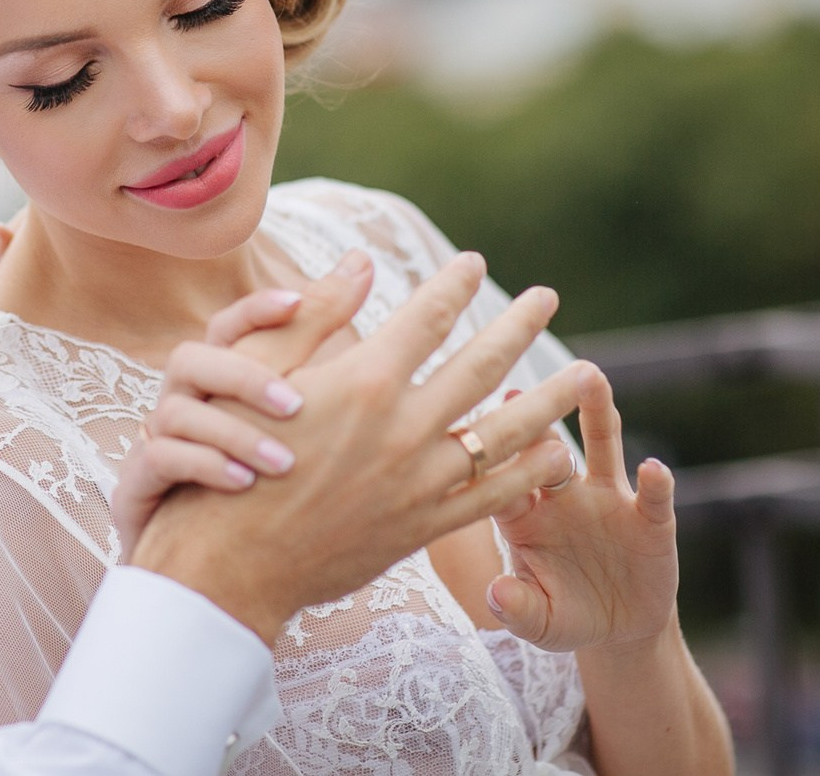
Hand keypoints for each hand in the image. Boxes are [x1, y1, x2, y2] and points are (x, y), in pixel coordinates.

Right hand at [111, 291, 310, 560]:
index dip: (257, 308)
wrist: (206, 567)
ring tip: (285, 462)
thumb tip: (365, 261)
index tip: (295, 302)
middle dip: (244, 376)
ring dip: (233, 433)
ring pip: (176, 412)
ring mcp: (159, 440)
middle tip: (297, 403)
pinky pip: (158, 460)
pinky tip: (245, 485)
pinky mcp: (140, 483)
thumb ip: (320, 336)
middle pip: (193, 359)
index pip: (229, 325)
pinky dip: (203, 467)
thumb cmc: (254, 475)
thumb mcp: (291, 403)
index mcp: (222, 379)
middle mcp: (185, 401)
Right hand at [131, 252, 588, 642]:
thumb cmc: (236, 455)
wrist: (233, 558)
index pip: (427, 316)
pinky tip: (555, 453)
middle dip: (518, 326)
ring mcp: (419, 480)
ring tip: (586, 375)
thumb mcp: (265, 375)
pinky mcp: (422, 525)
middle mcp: (402, 427)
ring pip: (504, 433)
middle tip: (549, 296)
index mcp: (364, 381)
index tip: (474, 262)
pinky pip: (494, 495)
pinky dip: (530, 473)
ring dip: (549, 400)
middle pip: (481, 366)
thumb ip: (317, 316)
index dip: (453, 284)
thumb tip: (360, 261)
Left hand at [484, 367, 679, 655]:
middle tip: (518, 386)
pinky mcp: (648, 517)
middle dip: (533, 417)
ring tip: (592, 377)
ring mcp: (605, 499)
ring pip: (599, 446)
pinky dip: (655, 482)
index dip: (489, 460)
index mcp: (522, 514)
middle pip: (545, 447)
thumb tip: (495, 595)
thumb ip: (516, 609)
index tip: (472, 433)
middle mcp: (560, 495)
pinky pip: (652, 495)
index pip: (501, 479)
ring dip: (595, 412)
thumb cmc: (564, 614)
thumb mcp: (537, 621)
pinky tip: (653, 469)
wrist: (619, 629)